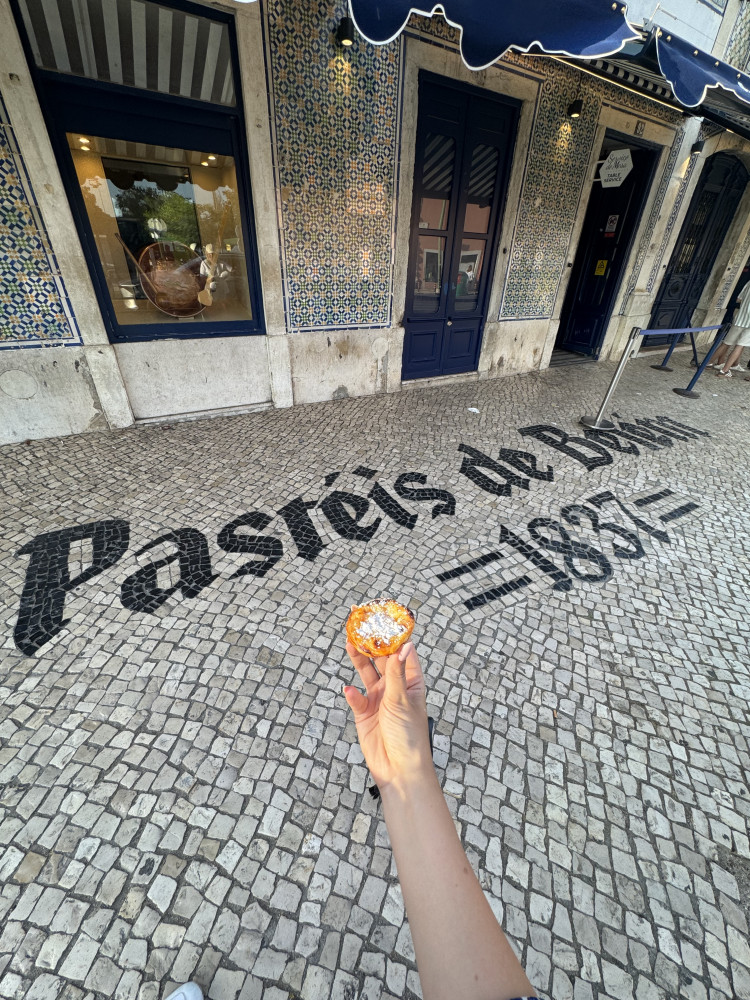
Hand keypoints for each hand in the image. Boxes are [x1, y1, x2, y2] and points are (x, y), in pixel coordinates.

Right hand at [343, 641, 433, 792]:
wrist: (398, 770)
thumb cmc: (409, 736)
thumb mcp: (403, 700)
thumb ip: (397, 673)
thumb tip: (404, 646)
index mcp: (411, 682)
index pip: (404, 654)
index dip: (396, 637)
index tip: (386, 619)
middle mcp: (394, 688)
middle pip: (382, 660)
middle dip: (372, 644)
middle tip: (361, 626)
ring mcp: (378, 700)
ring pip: (366, 673)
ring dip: (359, 660)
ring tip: (350, 644)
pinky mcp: (364, 713)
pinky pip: (356, 698)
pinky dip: (352, 694)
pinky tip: (349, 691)